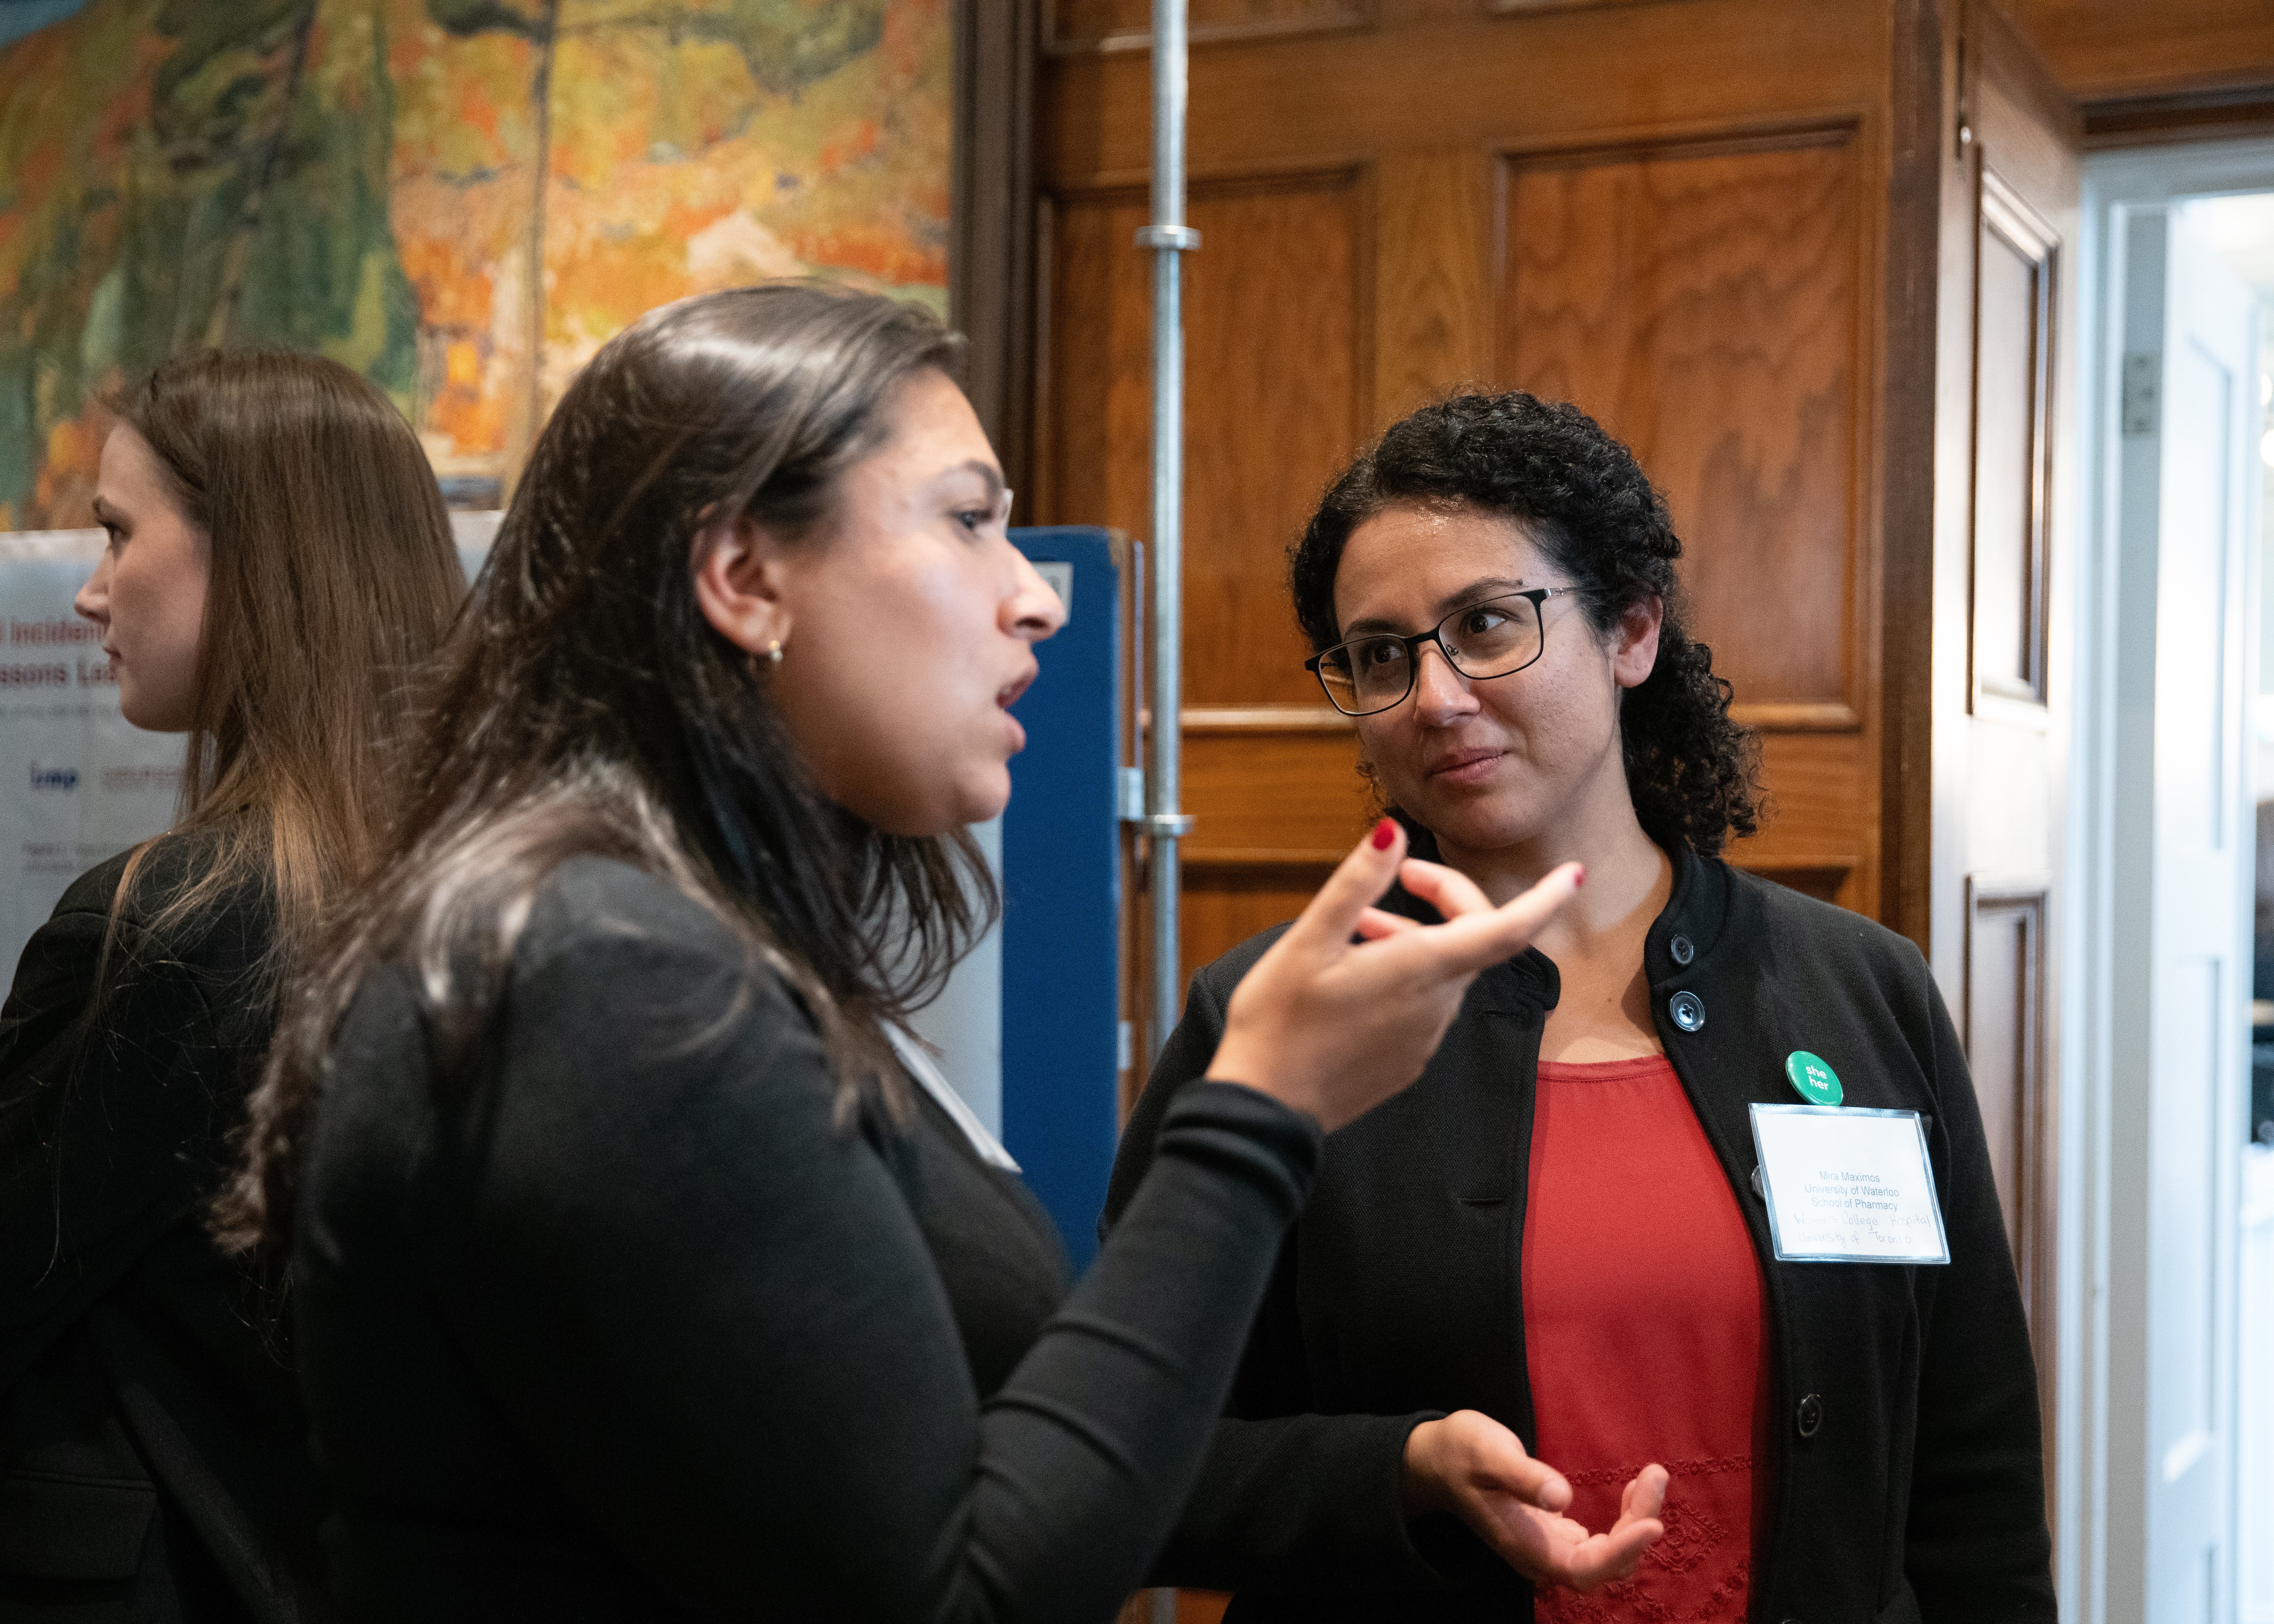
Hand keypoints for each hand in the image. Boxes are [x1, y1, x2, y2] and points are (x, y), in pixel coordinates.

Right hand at [1206, 819, 1580, 1131]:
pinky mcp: (1408, 1059)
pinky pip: (1426, 1003)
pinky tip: (1357, 974)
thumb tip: (1392, 833)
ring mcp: (1425, 1037)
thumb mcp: (1307, 942)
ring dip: (1416, 936)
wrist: (1266, 1110)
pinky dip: (1407, 973)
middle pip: (1473, 938)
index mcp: (1421, 970)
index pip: (1509, 929)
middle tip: (1399, 875)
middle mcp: (1436, 1005)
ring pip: (1445, 969)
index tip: (1573, 874)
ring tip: (1358, 927)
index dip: (1547, 898)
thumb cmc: (1278, 1024)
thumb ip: (1356, 885)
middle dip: (1447, 897)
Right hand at [1402, 1410, 1664, 1592]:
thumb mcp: (1488, 1453)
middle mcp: (1540, 1557)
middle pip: (1605, 1565)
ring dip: (1636, 1523)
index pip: (1584, 1568)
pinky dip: (1625, 1522)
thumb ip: (1523, 1476)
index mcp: (1524, 1546)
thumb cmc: (1461, 1453)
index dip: (1621, 1553)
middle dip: (1637, 1526)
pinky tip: (1634, 1490)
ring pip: (1608, 1557)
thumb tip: (1562, 1497)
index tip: (1652, 1524)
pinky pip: (1602, 1544)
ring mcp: (1549, 1549)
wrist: (1437, 1461)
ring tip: (1652, 1477)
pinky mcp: (1555, 1535)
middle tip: (1655, 1475)